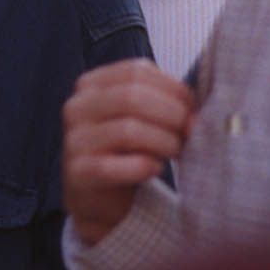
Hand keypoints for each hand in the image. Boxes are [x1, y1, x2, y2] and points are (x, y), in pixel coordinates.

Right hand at [62, 59, 194, 244]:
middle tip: (189, 133)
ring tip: (175, 152)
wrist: (100, 197)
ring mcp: (74, 140)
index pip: (135, 71)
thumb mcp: (143, 118)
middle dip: (172, 115)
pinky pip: (114, 167)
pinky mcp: (78, 172)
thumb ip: (165, 104)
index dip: (173, 88)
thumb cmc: (128, 151)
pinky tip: (154, 169)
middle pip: (132, 96)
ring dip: (164, 142)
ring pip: (128, 130)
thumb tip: (195, 117)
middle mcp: (76, 107)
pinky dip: (144, 167)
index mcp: (91, 85)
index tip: (192, 110)